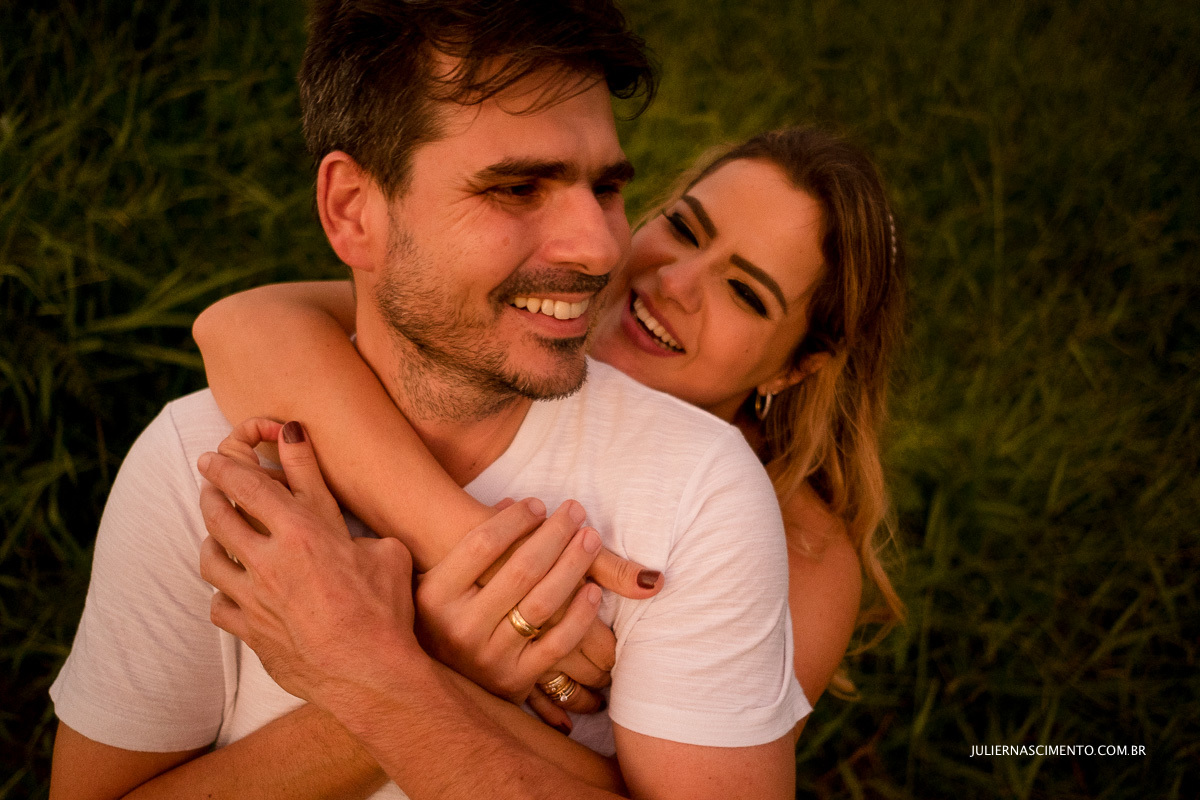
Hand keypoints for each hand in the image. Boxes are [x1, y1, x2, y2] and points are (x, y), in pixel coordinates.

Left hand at [198, 420, 421, 707]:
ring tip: (218, 536)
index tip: (211, 458)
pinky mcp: (250, 633)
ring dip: (211, 541)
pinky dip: (221, 594)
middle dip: (211, 495)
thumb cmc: (385, 609)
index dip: (224, 467)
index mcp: (302, 531)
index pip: (247, 486)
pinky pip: (218, 606)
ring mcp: (254, 600)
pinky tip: (231, 592)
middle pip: (218, 517)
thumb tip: (348, 509)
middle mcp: (268, 561)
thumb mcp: (385, 549)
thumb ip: (360, 526)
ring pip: (209, 559)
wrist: (370, 673)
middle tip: (211, 488)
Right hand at [413, 499, 608, 710]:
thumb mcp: (438, 583)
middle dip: (554, 534)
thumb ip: (471, 545)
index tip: (539, 504)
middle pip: (520, 569)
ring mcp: (488, 656)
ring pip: (543, 603)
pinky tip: (594, 589)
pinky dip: (580, 615)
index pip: (482, 543)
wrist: (434, 688)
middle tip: (576, 511)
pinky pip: (558, 644)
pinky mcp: (514, 680)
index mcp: (435, 596)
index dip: (516, 520)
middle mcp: (459, 627)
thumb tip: (513, 503)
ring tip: (590, 538)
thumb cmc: (445, 619)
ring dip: (574, 565)